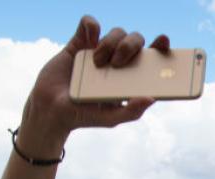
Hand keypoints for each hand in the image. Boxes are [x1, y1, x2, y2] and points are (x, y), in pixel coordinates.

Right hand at [15, 16, 170, 157]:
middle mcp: (118, 61)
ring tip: (97, 62)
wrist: (50, 109)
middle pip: (135, 40)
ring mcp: (99, 50)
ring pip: (116, 32)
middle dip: (131, 45)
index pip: (152, 58)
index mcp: (130, 77)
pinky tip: (89, 39)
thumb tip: (152, 99)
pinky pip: (89, 23)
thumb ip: (132, 111)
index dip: (161, 47)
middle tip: (118, 62)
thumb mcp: (110, 118)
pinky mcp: (79, 42)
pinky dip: (91, 26)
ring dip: (110, 43)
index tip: (164, 42)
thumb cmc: (83, 115)